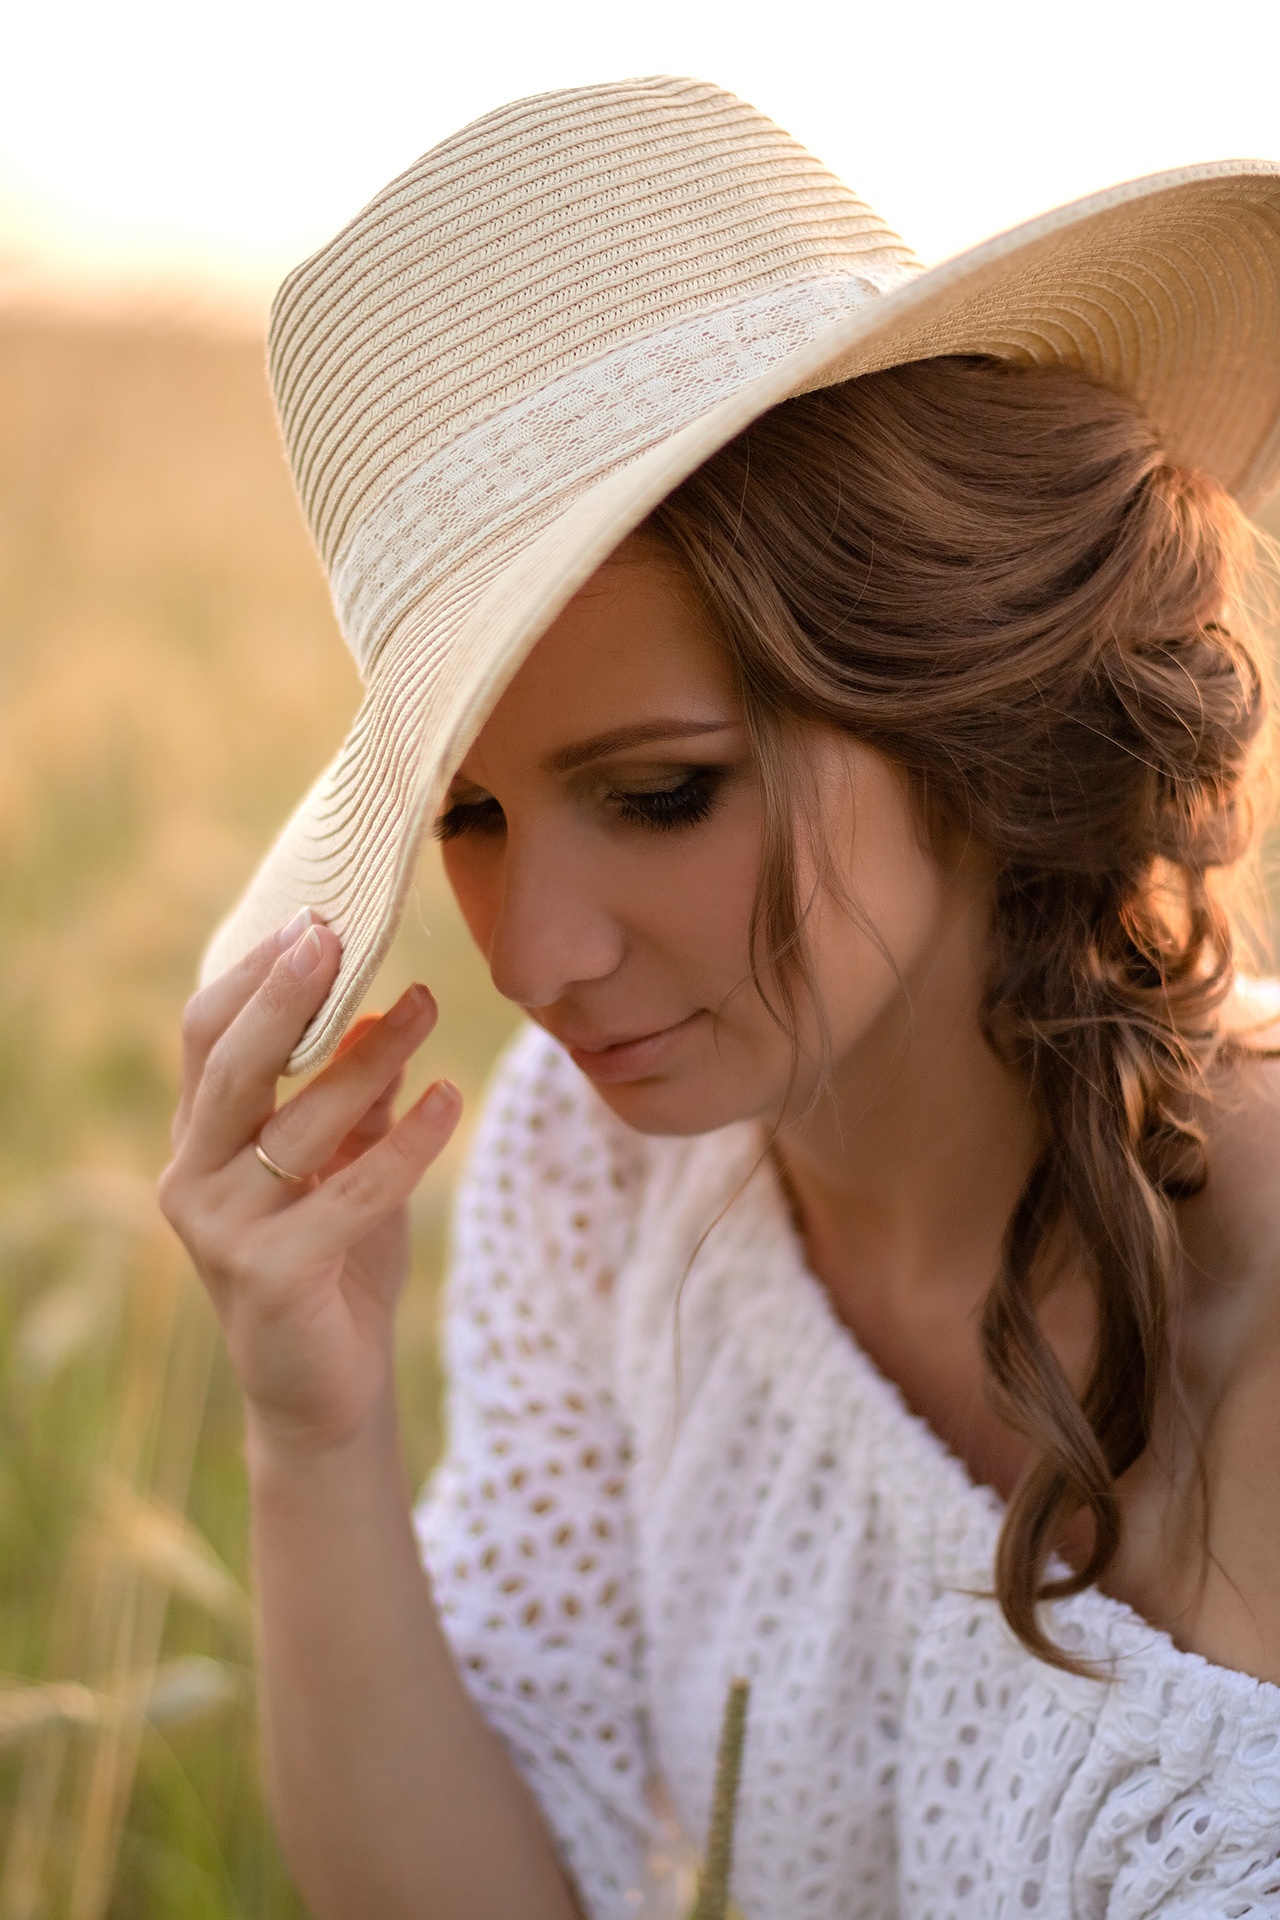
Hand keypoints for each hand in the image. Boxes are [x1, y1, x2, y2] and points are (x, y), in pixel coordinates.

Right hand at [159, 913, 459, 1453]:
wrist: (325, 1395)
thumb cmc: (333, 1271)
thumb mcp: (344, 1169)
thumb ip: (355, 1102)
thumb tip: (384, 1014)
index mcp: (200, 1143)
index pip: (207, 1038)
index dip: (255, 976)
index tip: (315, 921)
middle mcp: (193, 1178)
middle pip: (233, 1063)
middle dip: (286, 993)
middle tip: (339, 937)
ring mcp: (221, 1229)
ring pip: (300, 1121)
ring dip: (370, 1057)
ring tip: (426, 1007)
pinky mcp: (270, 1273)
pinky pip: (353, 1187)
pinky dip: (409, 1139)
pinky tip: (451, 1096)